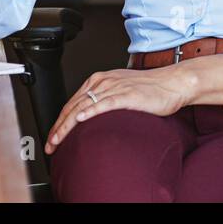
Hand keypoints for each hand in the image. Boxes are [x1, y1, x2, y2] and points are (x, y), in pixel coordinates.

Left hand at [44, 67, 192, 153]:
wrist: (172, 83)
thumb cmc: (150, 89)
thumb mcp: (120, 90)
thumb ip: (104, 99)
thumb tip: (90, 117)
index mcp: (99, 80)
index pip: (72, 102)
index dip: (59, 121)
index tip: (52, 136)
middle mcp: (103, 82)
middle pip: (73, 106)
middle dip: (58, 127)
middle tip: (50, 143)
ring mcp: (114, 87)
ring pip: (83, 107)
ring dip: (67, 125)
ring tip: (58, 139)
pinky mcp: (126, 95)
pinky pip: (104, 104)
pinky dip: (90, 112)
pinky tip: (81, 120)